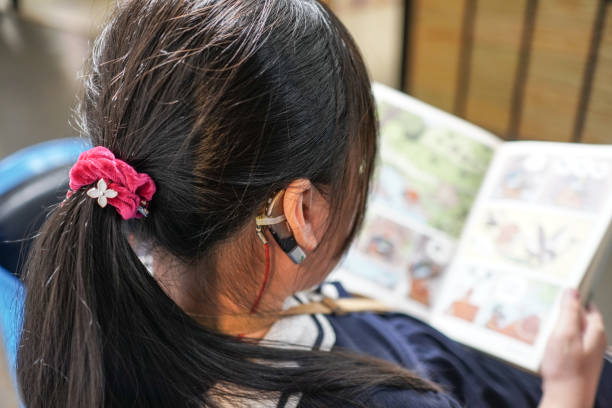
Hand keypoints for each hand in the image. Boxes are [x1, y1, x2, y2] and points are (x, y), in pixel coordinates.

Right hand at [539, 289, 606, 407]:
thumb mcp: (565, 334)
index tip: (560, 288)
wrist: (566, 398)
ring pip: (571, 330)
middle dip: (563, 310)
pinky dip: (556, 338)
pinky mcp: (576, 361)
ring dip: (557, 324)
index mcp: (595, 331)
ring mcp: (586, 352)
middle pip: (579, 317)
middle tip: (545, 303)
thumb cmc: (566, 368)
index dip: (575, 296)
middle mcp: (594, 340)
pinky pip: (566, 342)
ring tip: (540, 320)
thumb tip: (572, 290)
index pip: (588, 305)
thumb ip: (569, 311)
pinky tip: (544, 340)